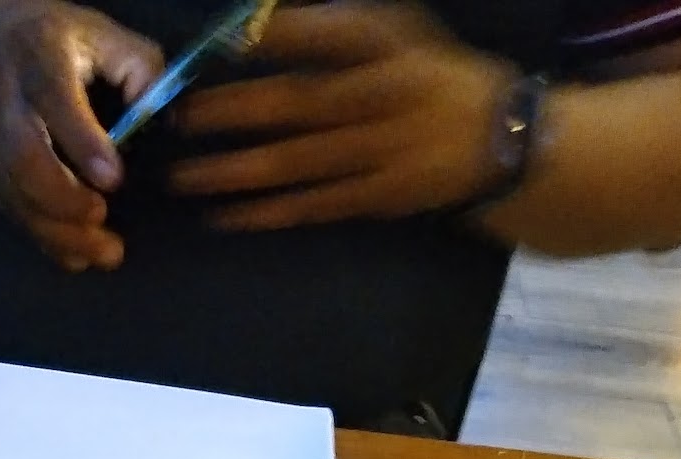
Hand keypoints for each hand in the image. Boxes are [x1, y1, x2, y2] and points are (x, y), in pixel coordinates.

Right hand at [0, 0, 162, 269]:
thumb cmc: (31, 37)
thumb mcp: (86, 28)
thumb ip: (134, 62)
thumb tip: (161, 110)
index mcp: (35, 58)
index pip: (53, 100)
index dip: (83, 142)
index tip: (114, 178)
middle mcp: (3, 105)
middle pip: (24, 161)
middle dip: (65, 200)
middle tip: (102, 217)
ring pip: (16, 198)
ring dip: (61, 234)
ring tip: (104, 253)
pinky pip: (11, 214)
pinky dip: (46, 240)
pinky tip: (78, 256)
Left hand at [168, 3, 512, 231]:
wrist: (500, 140)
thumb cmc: (431, 76)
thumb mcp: (397, 31)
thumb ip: (336, 25)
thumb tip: (262, 19)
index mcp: (388, 47)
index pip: (328, 33)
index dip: (277, 36)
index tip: (225, 38)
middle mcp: (382, 98)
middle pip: (298, 103)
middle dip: (234, 111)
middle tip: (181, 117)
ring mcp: (378, 153)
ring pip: (296, 162)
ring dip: (235, 171)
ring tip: (183, 177)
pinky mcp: (374, 196)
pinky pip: (311, 206)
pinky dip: (266, 212)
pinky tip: (224, 216)